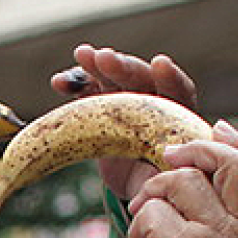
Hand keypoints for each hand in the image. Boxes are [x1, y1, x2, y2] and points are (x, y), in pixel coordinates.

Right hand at [50, 44, 198, 200]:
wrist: (139, 182)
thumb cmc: (157, 182)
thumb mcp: (162, 182)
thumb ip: (162, 176)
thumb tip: (159, 182)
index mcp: (178, 116)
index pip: (179, 91)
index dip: (170, 77)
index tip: (159, 64)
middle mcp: (155, 100)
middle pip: (141, 78)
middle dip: (124, 67)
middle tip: (106, 58)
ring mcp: (127, 99)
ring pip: (114, 77)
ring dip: (97, 65)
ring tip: (82, 54)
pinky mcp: (103, 104)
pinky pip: (88, 90)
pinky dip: (74, 84)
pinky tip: (58, 82)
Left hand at [118, 121, 237, 237]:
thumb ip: (230, 215)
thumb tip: (214, 155)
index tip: (217, 129)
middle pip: (227, 162)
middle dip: (194, 150)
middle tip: (168, 156)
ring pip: (177, 182)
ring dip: (152, 201)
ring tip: (149, 233)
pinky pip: (148, 210)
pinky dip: (136, 229)